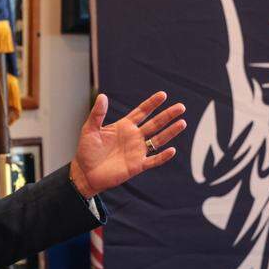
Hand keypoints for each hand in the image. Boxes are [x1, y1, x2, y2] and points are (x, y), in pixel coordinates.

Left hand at [70, 91, 185, 196]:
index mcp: (124, 126)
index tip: (163, 95)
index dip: (152, 103)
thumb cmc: (87, 150)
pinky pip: (153, 160)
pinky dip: (162, 156)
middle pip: (155, 124)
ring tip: (182, 123)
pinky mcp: (137, 165)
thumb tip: (102, 96)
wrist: (85, 172)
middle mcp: (134, 137)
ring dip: (170, 132)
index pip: (142, 112)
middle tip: (181, 107)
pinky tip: (172, 150)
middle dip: (167, 115)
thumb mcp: (90, 129)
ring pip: (158, 140)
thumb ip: (97, 114)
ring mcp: (137, 151)